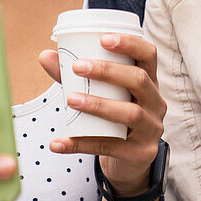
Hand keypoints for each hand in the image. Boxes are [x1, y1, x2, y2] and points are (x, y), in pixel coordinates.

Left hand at [39, 32, 165, 194]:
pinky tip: (58, 143)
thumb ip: (75, 75)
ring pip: (131, 113)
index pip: (149, 55)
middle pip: (139, 80)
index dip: (130, 43)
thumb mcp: (100, 93)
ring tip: (70, 99)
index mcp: (149, 81)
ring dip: (98, 104)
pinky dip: (81, 143)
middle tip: (77, 66)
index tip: (103, 39)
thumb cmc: (112, 117)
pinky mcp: (141, 154)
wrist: (128, 161)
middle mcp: (155, 102)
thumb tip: (45, 56)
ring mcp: (151, 129)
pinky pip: (110, 147)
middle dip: (108, 71)